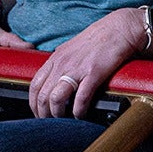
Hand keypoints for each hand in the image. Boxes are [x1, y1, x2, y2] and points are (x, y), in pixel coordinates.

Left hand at [27, 7, 142, 118]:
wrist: (119, 29)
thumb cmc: (98, 39)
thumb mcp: (71, 49)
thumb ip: (61, 64)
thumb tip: (55, 80)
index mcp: (55, 58)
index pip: (34, 85)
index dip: (33, 104)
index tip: (39, 113)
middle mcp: (62, 64)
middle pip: (42, 95)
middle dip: (43, 114)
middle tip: (49, 122)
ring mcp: (77, 69)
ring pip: (56, 98)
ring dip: (57, 114)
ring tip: (63, 121)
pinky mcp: (94, 73)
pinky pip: (80, 98)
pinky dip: (78, 111)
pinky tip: (80, 115)